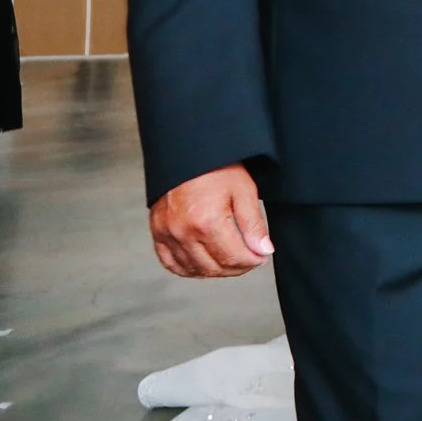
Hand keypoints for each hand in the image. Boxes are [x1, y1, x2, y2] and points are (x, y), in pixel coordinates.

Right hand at [149, 164, 273, 277]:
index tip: (261, 257)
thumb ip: (253, 225)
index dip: (253, 261)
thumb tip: (264, 251)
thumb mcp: (243, 191)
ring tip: (231, 260)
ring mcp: (167, 234)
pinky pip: (171, 263)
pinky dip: (188, 268)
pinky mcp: (158, 232)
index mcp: (207, 222)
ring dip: (216, 270)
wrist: (187, 150)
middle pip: (214, 267)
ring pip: (194, 269)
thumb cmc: (216, 167)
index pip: (233, 258)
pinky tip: (203, 263)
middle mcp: (184, 232)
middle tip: (250, 258)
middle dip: (237, 268)